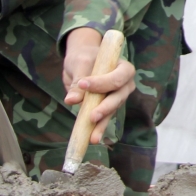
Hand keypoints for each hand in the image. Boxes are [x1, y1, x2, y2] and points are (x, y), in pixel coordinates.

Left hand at [62, 28, 136, 143]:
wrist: (82, 61)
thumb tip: (72, 100)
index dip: (103, 82)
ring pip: (112, 110)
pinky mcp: (107, 107)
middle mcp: (124, 84)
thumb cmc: (84, 57)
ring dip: (102, 122)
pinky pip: (104, 118)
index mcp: (123, 67)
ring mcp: (117, 97)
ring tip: (92, 137)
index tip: (83, 84)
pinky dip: (97, 128)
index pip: (118, 77)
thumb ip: (78, 80)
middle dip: (106, 107)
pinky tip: (92, 138)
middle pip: (119, 96)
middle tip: (92, 116)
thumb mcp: (80, 63)